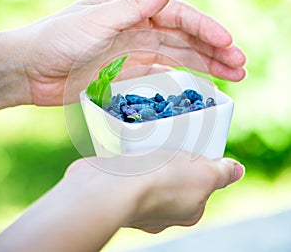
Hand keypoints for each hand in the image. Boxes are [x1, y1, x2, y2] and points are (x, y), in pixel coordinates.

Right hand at [0, 152, 243, 251]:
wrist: (110, 189)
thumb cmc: (161, 181)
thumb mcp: (202, 174)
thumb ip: (221, 173)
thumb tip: (238, 171)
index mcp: (189, 210)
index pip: (202, 182)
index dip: (201, 161)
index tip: (193, 145)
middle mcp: (165, 211)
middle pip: (178, 177)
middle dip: (177, 158)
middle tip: (174, 138)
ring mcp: (139, 202)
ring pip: (154, 174)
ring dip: (155, 159)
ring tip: (154, 140)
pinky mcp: (119, 190)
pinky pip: (133, 172)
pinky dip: (135, 161)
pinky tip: (134, 149)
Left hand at [15, 0, 245, 106]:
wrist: (32, 70)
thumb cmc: (56, 41)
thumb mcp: (96, 20)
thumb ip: (134, 5)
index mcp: (132, 9)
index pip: (179, 17)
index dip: (206, 29)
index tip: (228, 44)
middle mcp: (137, 28)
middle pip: (185, 38)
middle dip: (214, 50)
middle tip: (240, 64)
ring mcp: (134, 52)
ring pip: (178, 56)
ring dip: (205, 64)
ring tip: (231, 74)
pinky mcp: (128, 73)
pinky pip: (162, 73)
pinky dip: (181, 77)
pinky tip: (199, 83)